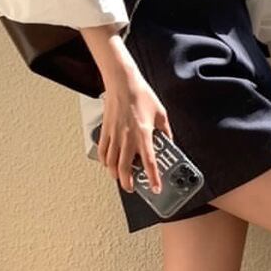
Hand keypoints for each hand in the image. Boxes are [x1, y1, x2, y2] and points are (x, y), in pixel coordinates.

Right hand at [97, 64, 173, 194]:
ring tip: (120, 179)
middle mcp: (127, 137)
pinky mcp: (105, 130)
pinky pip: (102, 151)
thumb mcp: (160, 113)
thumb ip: (165, 130)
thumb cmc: (140, 94)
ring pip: (111, 163)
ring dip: (115, 175)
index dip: (153, 178)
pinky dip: (104, 161)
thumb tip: (168, 140)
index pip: (149, 163)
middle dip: (128, 183)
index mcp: (143, 134)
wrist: (122, 82)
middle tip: (132, 188)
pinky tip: (107, 163)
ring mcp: (114, 135)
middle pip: (125, 168)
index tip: (155, 188)